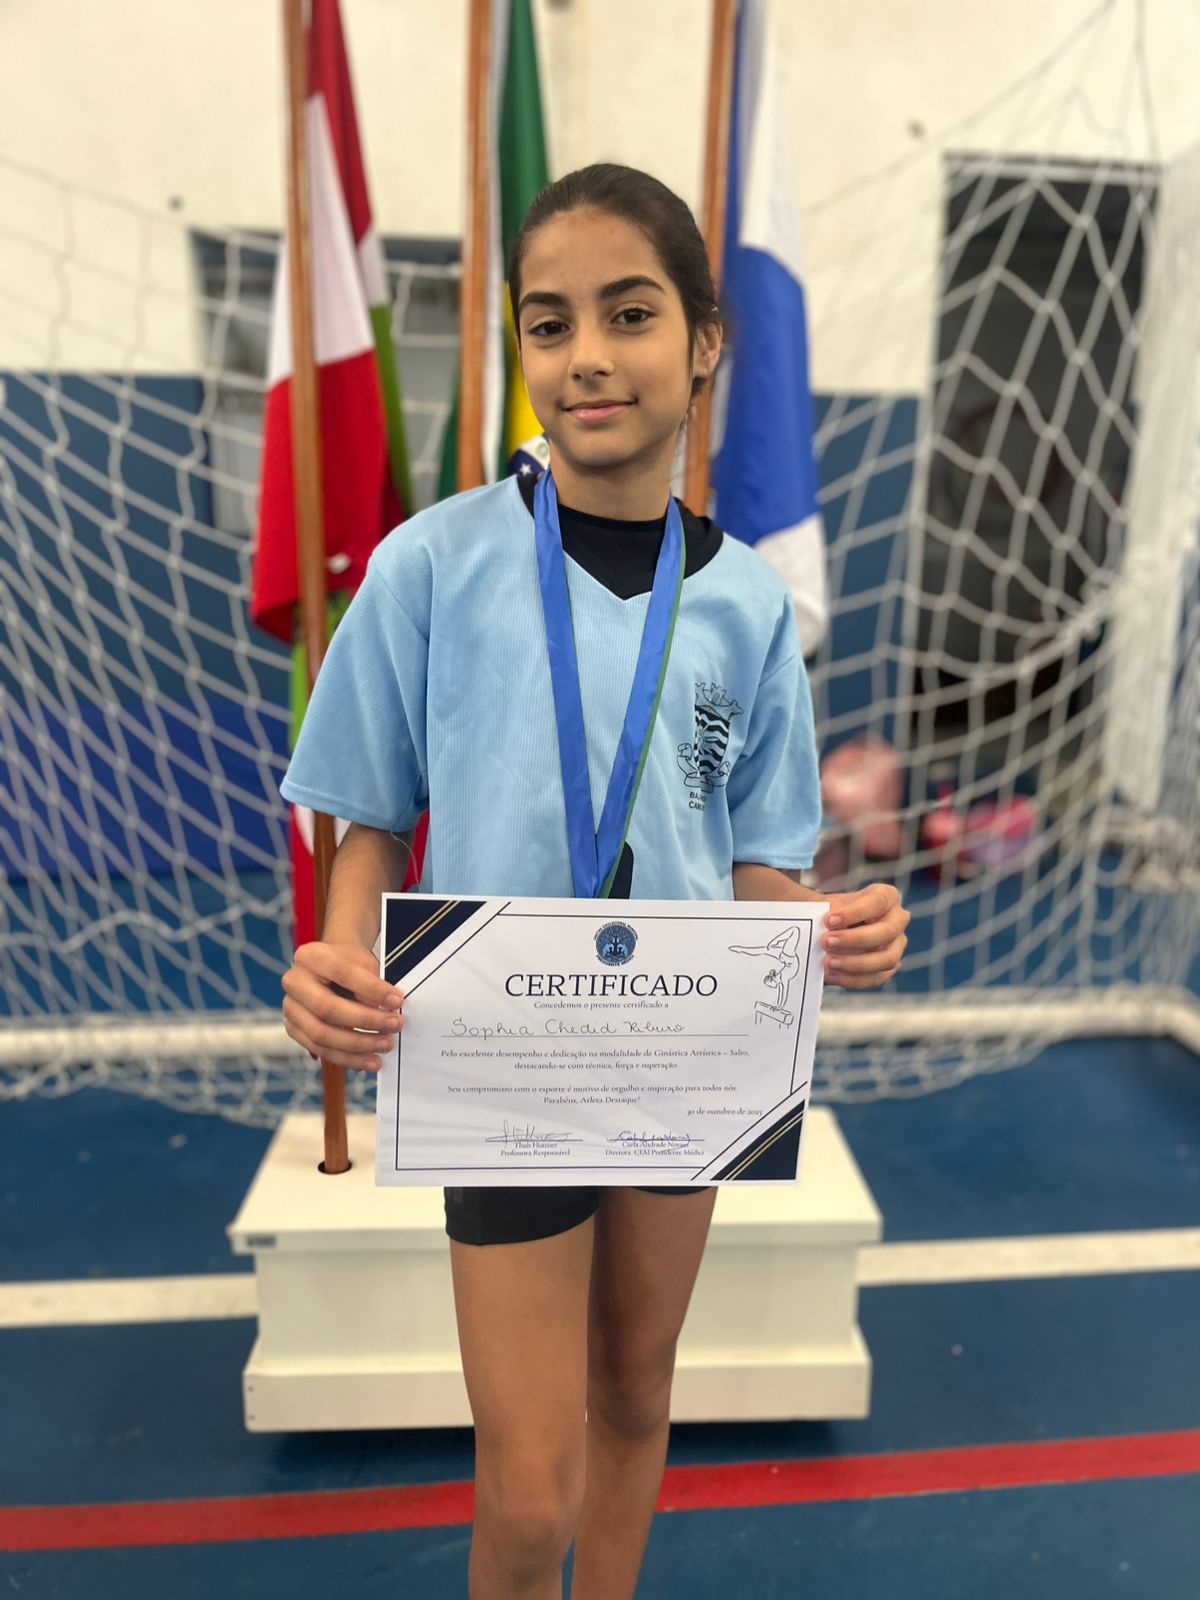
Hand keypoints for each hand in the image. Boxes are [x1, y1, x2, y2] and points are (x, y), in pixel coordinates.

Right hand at [282, 942, 405, 1073]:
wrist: (330, 969)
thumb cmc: (349, 963)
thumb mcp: (363, 962)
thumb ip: (372, 984)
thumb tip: (386, 1012)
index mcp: (311, 956)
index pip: (342, 973)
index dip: (371, 989)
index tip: (398, 1000)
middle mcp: (294, 982)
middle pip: (327, 1008)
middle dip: (366, 1020)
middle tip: (395, 1025)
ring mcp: (290, 1008)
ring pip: (322, 1035)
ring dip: (358, 1045)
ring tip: (386, 1045)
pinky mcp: (294, 1029)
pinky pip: (320, 1050)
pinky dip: (348, 1058)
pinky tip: (370, 1060)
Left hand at [822, 883, 908, 989]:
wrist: (830, 929)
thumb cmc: (833, 912)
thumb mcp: (830, 905)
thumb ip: (829, 913)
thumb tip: (823, 928)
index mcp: (887, 896)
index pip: (878, 902)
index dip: (855, 913)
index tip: (829, 920)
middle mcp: (898, 920)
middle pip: (886, 932)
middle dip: (855, 939)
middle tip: (827, 942)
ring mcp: (897, 946)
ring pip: (886, 959)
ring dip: (855, 963)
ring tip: (827, 962)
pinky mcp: (888, 968)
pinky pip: (876, 978)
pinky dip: (852, 979)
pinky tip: (831, 975)